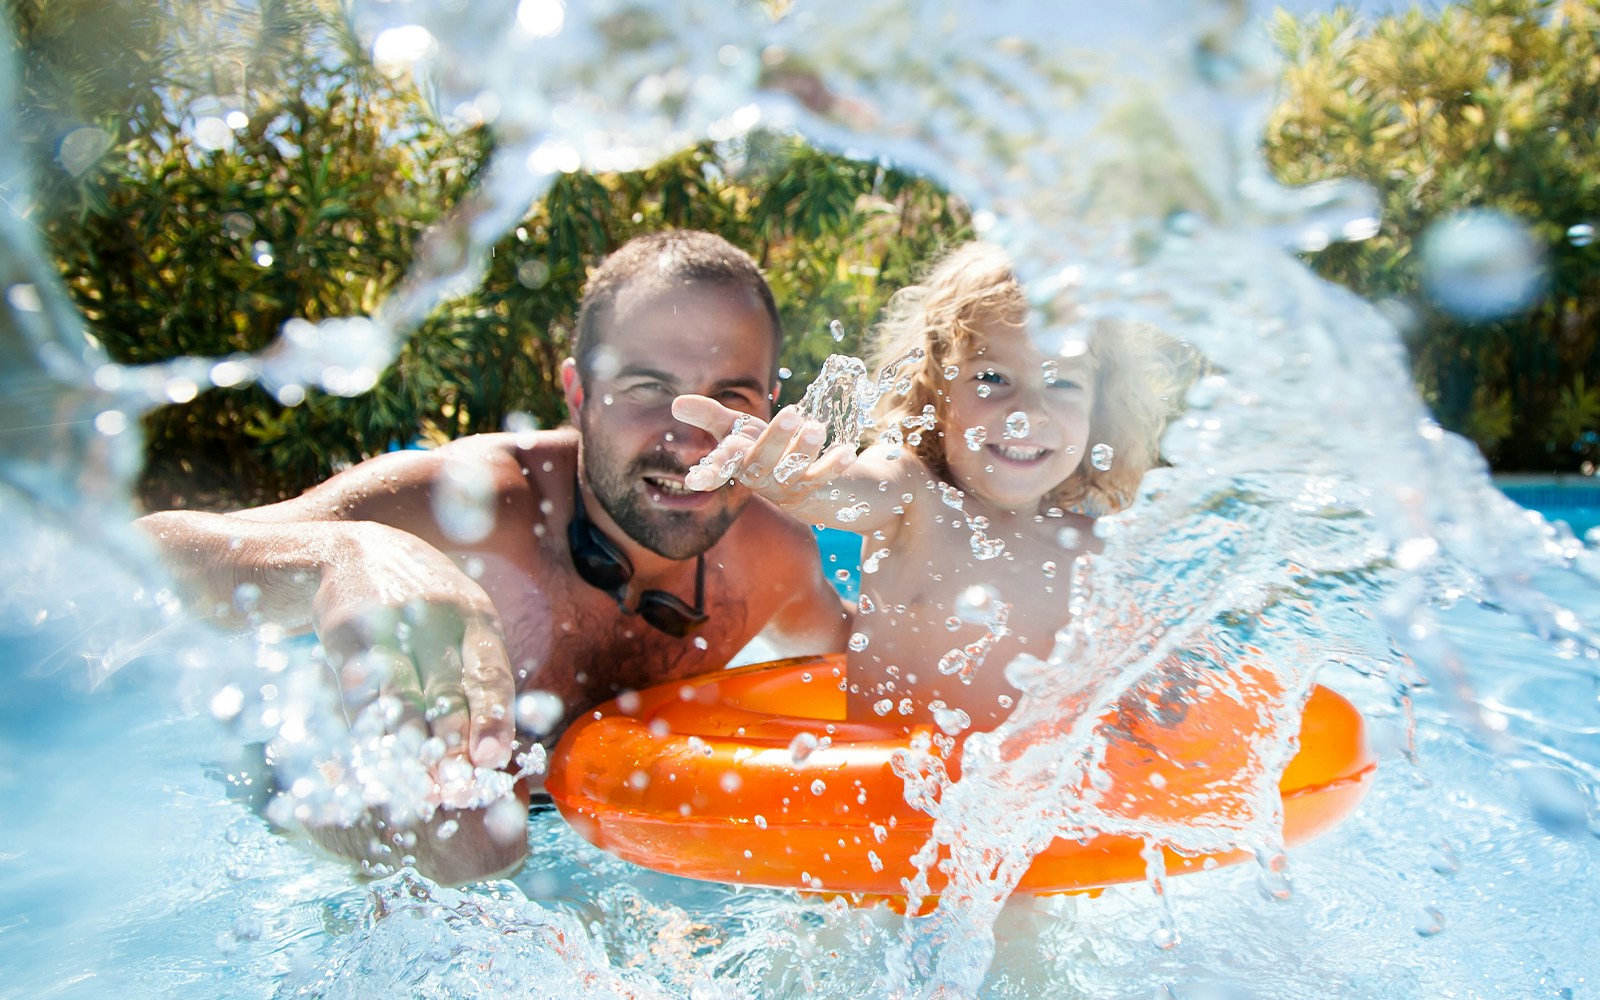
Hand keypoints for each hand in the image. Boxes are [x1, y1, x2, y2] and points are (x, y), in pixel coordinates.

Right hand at [311, 522, 516, 771]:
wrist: (352, 552)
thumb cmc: (422, 610)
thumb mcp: (460, 627)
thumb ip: (477, 679)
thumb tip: (494, 756)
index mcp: (477, 619)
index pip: (490, 673)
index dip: (492, 717)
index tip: (490, 758)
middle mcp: (440, 617)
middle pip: (448, 690)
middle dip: (453, 744)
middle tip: (455, 788)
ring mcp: (393, 621)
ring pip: (403, 694)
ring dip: (411, 744)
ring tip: (417, 785)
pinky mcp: (347, 629)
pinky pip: (360, 688)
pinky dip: (368, 726)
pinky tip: (374, 756)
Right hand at [673, 396, 857, 502]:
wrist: (805, 485)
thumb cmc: (764, 449)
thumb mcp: (737, 430)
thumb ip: (710, 416)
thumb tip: (676, 403)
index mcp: (739, 462)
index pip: (721, 467)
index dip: (708, 472)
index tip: (694, 480)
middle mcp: (761, 477)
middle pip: (763, 461)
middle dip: (775, 439)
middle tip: (790, 414)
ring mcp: (788, 485)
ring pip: (794, 469)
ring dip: (806, 448)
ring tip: (818, 426)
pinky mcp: (815, 487)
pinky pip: (824, 478)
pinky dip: (835, 465)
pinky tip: (848, 451)